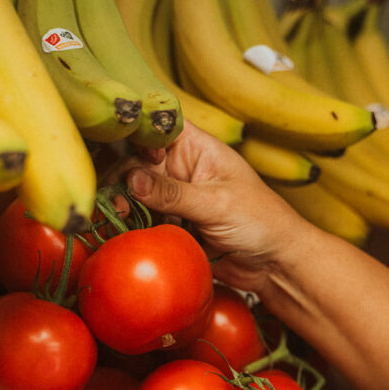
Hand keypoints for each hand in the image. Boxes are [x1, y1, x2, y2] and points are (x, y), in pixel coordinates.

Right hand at [121, 121, 315, 294]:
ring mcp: (173, 196)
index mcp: (196, 147)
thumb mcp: (216, 203)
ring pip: (134, 192)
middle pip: (136, 160)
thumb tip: (131, 179)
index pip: (156, 125)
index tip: (114, 147)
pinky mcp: (170, 224)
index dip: (133, 130)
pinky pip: (142, 219)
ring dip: (122, 203)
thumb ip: (173, 193)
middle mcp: (180, 167)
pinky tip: (123, 230)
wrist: (274, 264)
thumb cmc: (260, 221)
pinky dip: (131, 224)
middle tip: (114, 198)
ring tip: (118, 216)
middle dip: (120, 176)